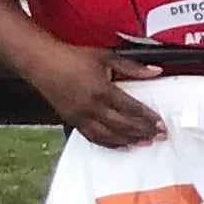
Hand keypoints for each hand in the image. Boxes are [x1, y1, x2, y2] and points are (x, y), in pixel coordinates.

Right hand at [29, 40, 165, 148]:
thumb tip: (155, 70)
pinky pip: (92, 137)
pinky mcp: (72, 120)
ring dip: (129, 140)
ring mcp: (80, 116)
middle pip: (123, 125)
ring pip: (109, 135)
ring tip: (145, 143)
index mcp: (102, 91)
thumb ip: (133, 67)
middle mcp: (91, 107)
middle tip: (159, 136)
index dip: (148, 118)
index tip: (161, 124)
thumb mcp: (106, 57)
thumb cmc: (72, 58)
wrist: (41, 62)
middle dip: (144, 132)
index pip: (131, 109)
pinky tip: (121, 146)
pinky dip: (109, 143)